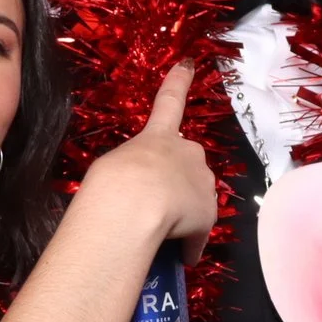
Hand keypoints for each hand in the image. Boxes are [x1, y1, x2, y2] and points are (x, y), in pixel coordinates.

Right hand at [83, 63, 220, 264]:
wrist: (135, 201)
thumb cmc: (112, 181)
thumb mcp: (113, 169)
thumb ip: (130, 175)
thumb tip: (138, 204)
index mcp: (157, 137)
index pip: (169, 102)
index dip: (178, 82)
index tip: (188, 63)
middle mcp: (187, 152)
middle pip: (187, 167)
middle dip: (178, 185)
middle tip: (155, 207)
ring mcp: (202, 182)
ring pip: (195, 201)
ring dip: (183, 216)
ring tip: (157, 234)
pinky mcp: (208, 214)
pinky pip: (197, 234)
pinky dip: (189, 246)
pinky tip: (179, 258)